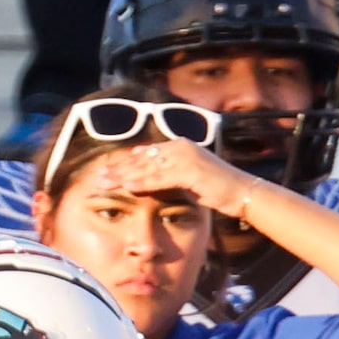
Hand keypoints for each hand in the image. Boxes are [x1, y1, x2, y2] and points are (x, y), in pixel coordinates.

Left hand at [88, 136, 253, 219]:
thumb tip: (146, 179)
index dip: (123, 163)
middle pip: (142, 159)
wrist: (242, 192)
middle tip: (97, 177)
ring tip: (104, 182)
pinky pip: (160, 178)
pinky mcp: (189, 171)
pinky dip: (142, 182)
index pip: (145, 154)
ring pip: (147, 167)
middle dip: (118, 169)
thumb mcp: (187, 180)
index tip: (104, 171)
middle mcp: (180, 147)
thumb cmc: (217, 189)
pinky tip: (126, 187)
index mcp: (178, 146)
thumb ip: (168, 176)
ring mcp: (185, 157)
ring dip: (124, 175)